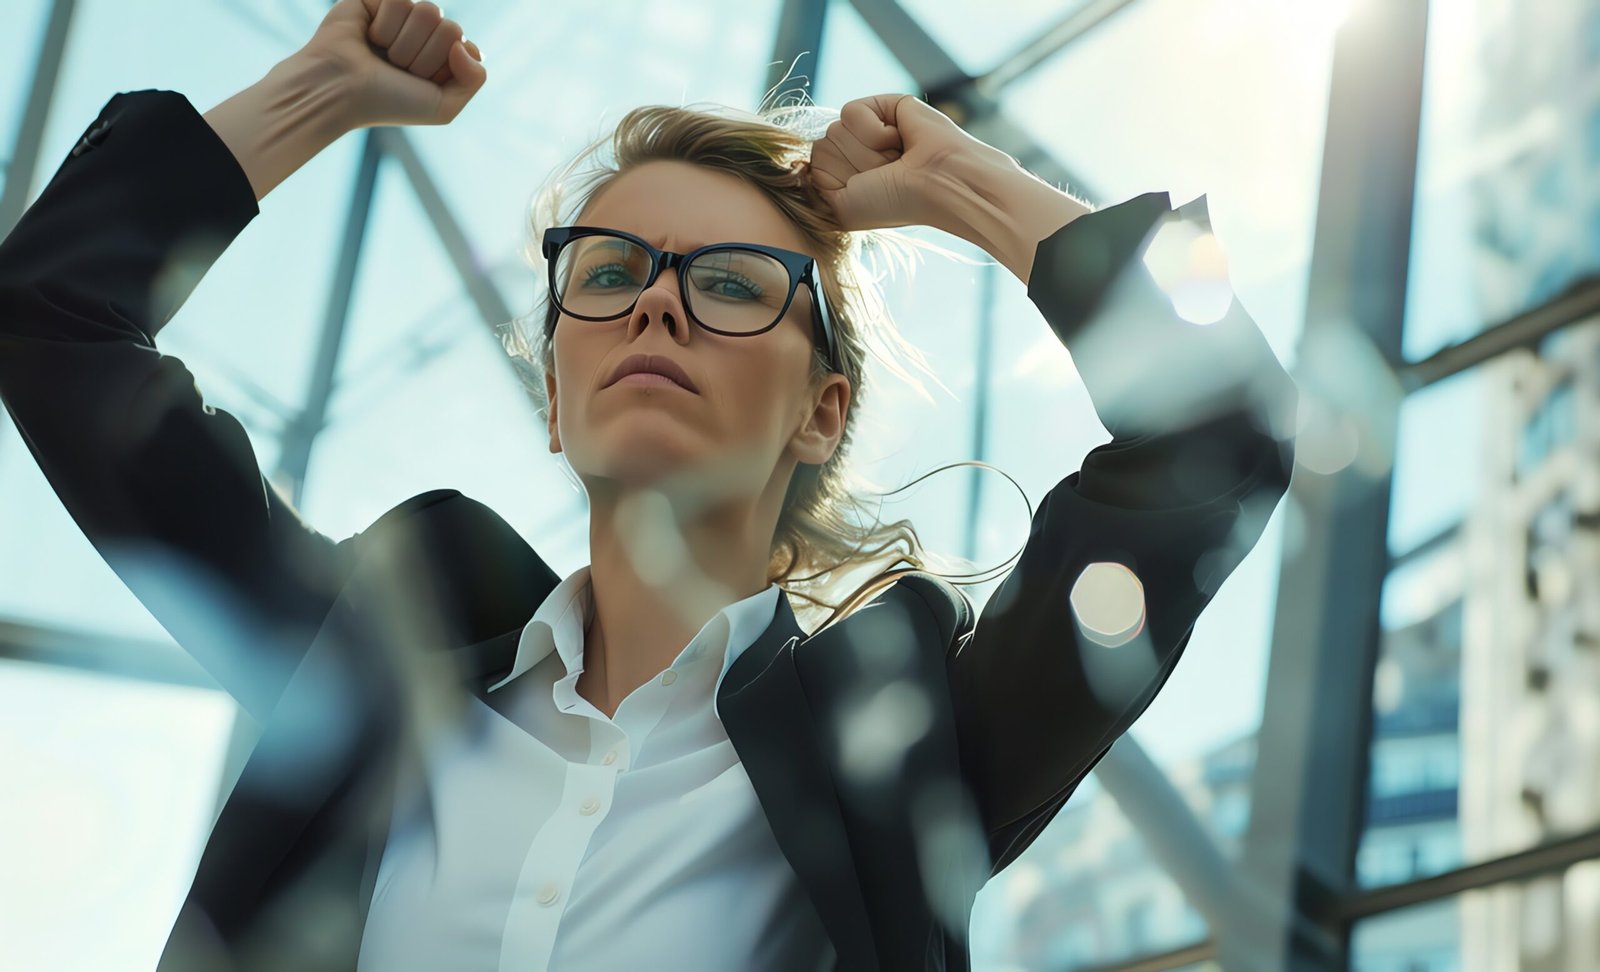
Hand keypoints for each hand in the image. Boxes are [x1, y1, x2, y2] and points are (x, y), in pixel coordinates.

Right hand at [297, 0, 486, 128]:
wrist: (342, 90)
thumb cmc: (389, 102)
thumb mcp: (443, 108)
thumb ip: (474, 79)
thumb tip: (465, 42)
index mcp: (442, 59)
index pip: (467, 46)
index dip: (445, 68)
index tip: (420, 83)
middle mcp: (424, 35)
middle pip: (452, 28)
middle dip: (425, 56)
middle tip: (398, 69)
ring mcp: (403, 16)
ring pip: (429, 11)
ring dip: (405, 42)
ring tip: (383, 55)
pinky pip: (401, 0)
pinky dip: (386, 24)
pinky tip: (369, 35)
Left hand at [805, 93, 1012, 233]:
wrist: (937, 185)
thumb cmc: (894, 203)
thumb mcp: (841, 209)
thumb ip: (809, 188)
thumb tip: (794, 163)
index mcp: (843, 172)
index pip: (811, 165)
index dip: (837, 181)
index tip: (870, 188)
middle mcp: (853, 148)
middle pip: (821, 147)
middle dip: (853, 165)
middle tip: (888, 172)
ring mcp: (866, 125)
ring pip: (835, 130)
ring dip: (867, 151)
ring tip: (897, 158)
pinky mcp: (881, 104)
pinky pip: (851, 112)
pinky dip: (874, 130)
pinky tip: (898, 138)